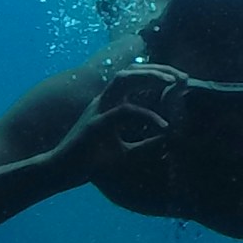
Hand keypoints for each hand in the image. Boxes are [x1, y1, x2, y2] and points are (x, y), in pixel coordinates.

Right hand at [55, 74, 174, 177]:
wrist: (59, 173)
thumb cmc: (89, 163)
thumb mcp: (125, 153)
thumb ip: (145, 145)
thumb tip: (168, 143)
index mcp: (109, 104)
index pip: (133, 77)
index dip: (156, 74)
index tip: (180, 80)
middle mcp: (103, 101)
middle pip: (131, 71)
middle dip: (158, 69)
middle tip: (183, 76)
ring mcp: (97, 109)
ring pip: (124, 79)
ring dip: (150, 77)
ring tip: (174, 83)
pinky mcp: (95, 124)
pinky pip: (124, 111)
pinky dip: (146, 115)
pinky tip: (164, 127)